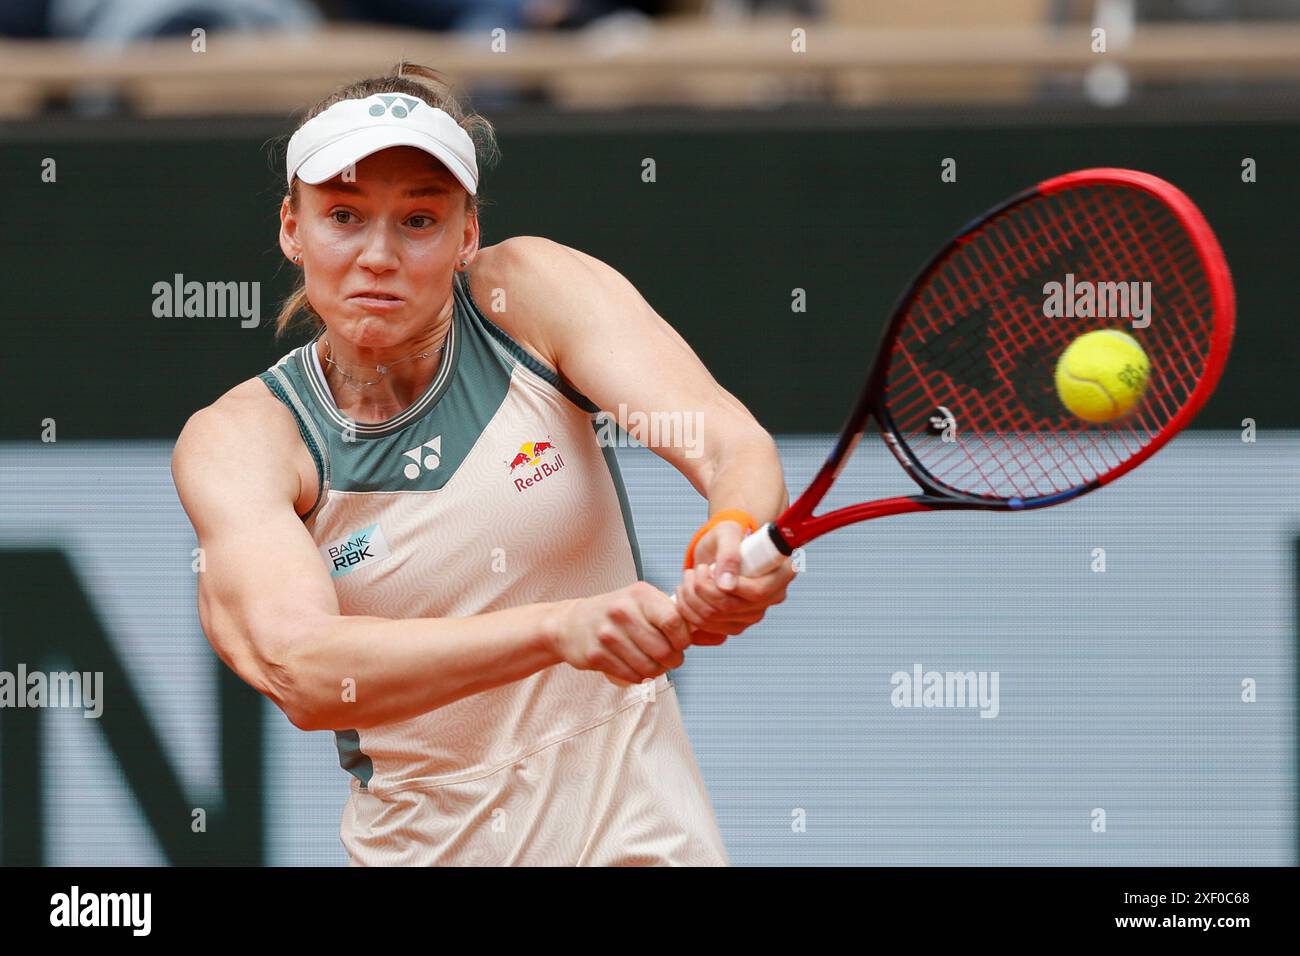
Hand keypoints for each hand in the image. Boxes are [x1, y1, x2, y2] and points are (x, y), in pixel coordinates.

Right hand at [550, 581, 691, 685]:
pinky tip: (636, 667)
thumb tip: (721, 637)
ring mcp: (607, 634)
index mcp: (640, 594)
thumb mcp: (648, 606)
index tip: (681, 642)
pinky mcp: (596, 654)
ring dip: (657, 671)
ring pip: (649, 667)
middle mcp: (622, 611)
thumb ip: (683, 622)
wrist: (573, 623)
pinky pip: (632, 676)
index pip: (674, 622)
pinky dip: (639, 677)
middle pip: (664, 650)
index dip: (684, 639)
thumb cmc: (620, 614)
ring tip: (653, 663)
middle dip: (673, 660)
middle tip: (669, 658)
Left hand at [676, 520, 794, 644]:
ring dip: (692, 598)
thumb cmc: (728, 537)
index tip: (707, 569)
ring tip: (688, 577)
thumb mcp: (727, 532)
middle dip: (703, 588)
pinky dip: (689, 610)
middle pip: (732, 607)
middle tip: (695, 569)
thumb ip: (729, 553)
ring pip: (715, 618)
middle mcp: (772, 597)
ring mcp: (754, 614)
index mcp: (781, 572)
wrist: (718, 550)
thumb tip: (726, 584)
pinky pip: (708, 627)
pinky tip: (687, 592)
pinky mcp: (736, 624)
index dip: (730, 585)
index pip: (758, 592)